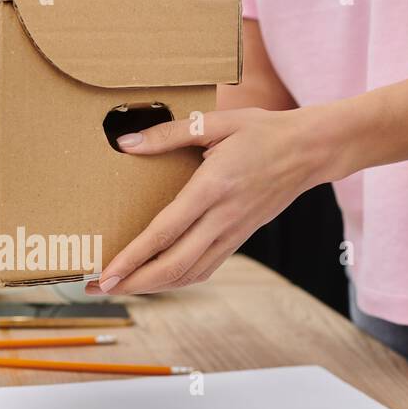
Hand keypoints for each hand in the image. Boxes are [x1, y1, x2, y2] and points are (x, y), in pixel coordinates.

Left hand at [86, 107, 330, 295]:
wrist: (311, 150)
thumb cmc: (262, 131)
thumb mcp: (215, 121)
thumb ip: (168, 134)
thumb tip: (125, 143)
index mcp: (213, 188)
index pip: (164, 233)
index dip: (132, 258)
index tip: (105, 274)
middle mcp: (222, 218)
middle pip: (172, 266)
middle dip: (131, 282)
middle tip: (96, 286)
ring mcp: (232, 233)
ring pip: (187, 274)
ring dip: (150, 286)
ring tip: (118, 286)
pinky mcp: (239, 239)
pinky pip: (204, 270)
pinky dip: (176, 280)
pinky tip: (155, 280)